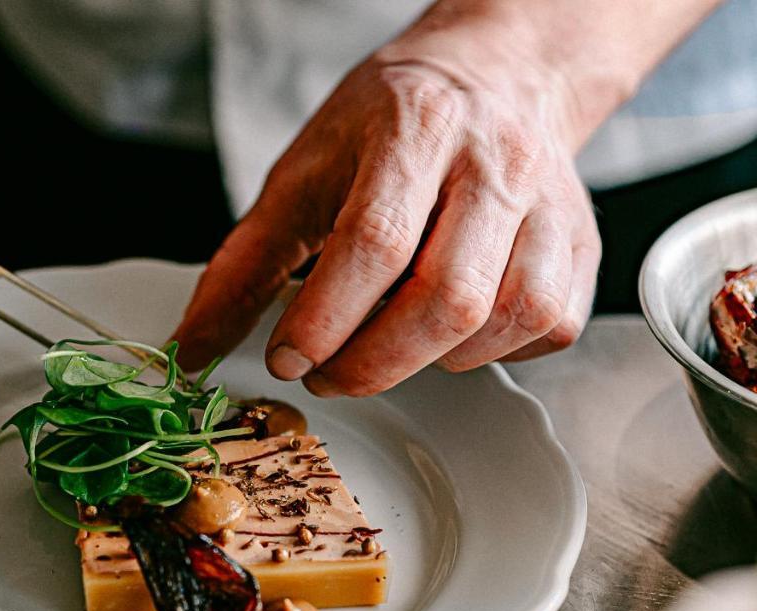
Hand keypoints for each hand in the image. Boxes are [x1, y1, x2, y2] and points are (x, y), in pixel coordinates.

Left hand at [173, 15, 602, 393]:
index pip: (375, 241)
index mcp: (415, 129)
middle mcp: (496, 163)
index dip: (325, 317)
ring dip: (431, 361)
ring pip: (507, 318)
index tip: (286, 358)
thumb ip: (245, 262)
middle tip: (325, 374)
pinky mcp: (581, 243)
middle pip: (448, 296)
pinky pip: (548, 326)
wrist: (495, 73)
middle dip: (374, 361)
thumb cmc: (390, 123)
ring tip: (381, 350)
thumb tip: (192, 348)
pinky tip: (443, 338)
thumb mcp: (304, 172)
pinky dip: (490, 353)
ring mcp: (552, 205)